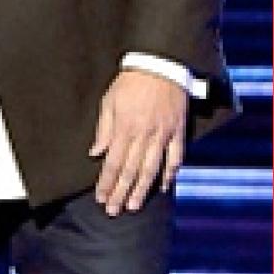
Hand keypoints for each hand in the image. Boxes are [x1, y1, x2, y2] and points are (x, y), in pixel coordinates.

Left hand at [90, 69, 187, 215]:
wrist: (160, 63)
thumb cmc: (131, 81)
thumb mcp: (110, 100)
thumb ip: (103, 128)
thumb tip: (95, 153)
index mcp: (124, 127)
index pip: (113, 163)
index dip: (107, 182)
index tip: (101, 198)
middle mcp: (144, 135)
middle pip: (131, 171)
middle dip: (121, 193)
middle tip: (114, 210)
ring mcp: (163, 134)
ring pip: (152, 169)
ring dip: (142, 190)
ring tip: (134, 206)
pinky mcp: (178, 130)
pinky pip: (175, 157)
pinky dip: (170, 173)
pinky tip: (164, 186)